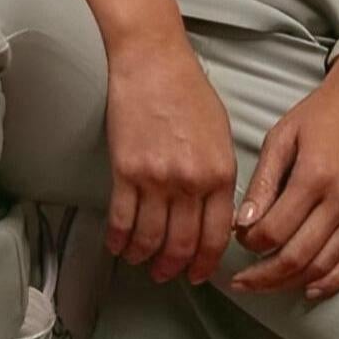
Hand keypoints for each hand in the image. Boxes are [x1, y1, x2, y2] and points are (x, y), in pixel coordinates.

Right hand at [103, 27, 237, 284]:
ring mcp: (157, 178)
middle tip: (166, 275)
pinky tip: (117, 246)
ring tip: (140, 262)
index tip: (198, 274)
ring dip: (145, 257)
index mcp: (221, 174)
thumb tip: (214, 212)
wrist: (153, 63)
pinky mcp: (126, 170)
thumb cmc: (189, 92)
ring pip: (151, 237)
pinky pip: (122, 218)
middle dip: (174, 267)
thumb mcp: (221, 136)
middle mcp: (191, 182)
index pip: (216, 235)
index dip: (206, 262)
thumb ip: (220, 176)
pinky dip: (119, 239)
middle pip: (183, 243)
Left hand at [229, 55, 338, 299]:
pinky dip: (332, 281)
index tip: (237, 240)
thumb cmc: (319, 115)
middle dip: (264, 275)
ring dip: (291, 282)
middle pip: (298, 255)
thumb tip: (243, 223)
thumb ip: (263, 182)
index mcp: (314, 177)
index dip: (250, 243)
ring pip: (325, 264)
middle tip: (241, 282)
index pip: (275, 229)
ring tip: (265, 286)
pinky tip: (310, 289)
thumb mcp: (280, 137)